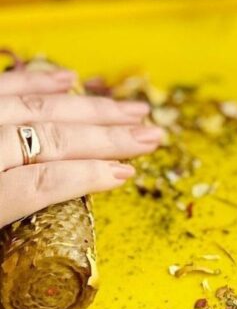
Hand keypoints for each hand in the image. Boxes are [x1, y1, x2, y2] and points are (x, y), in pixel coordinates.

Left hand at [0, 66, 162, 227]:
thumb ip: (11, 226)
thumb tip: (50, 229)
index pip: (41, 183)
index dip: (87, 177)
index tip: (126, 174)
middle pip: (50, 140)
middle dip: (107, 137)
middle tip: (150, 136)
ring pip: (36, 109)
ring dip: (89, 109)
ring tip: (131, 111)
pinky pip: (3, 86)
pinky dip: (37, 81)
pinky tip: (69, 78)